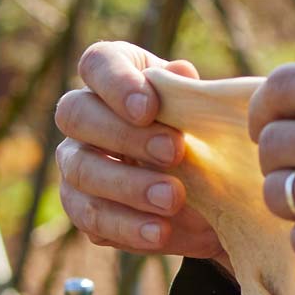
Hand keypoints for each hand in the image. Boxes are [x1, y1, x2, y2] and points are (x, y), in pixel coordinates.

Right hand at [55, 40, 231, 266]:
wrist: (218, 197)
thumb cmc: (207, 137)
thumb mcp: (208, 116)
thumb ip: (191, 97)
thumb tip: (180, 72)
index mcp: (117, 76)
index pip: (97, 63)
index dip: (116, 83)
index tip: (149, 108)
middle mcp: (85, 114)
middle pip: (76, 114)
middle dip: (125, 135)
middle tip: (175, 152)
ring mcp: (77, 161)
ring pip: (80, 169)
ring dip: (128, 186)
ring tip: (173, 199)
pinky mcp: (81, 206)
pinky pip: (91, 217)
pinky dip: (128, 226)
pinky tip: (160, 232)